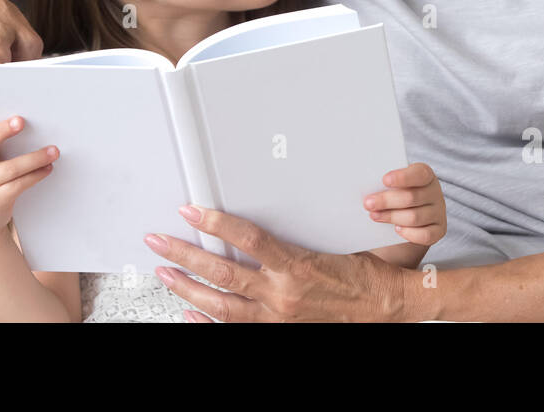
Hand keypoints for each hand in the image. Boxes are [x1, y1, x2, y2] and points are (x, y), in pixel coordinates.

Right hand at [0, 115, 56, 236]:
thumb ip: (1, 148)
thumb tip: (35, 129)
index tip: (18, 118)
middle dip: (3, 131)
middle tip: (22, 122)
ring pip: (10, 168)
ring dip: (34, 158)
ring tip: (53, 152)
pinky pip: (18, 185)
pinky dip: (36, 175)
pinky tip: (47, 169)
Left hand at [144, 206, 415, 321]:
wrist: (384, 307)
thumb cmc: (363, 273)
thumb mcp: (331, 244)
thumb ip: (291, 236)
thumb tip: (257, 216)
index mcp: (297, 267)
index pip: (247, 239)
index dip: (215, 224)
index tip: (191, 210)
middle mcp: (282, 296)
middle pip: (222, 273)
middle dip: (184, 254)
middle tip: (158, 240)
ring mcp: (276, 318)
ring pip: (219, 304)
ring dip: (186, 288)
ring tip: (164, 272)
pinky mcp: (277, 332)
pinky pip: (233, 329)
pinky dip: (206, 321)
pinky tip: (188, 312)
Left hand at [363, 161, 446, 246]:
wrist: (405, 217)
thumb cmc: (395, 195)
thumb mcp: (392, 185)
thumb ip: (384, 183)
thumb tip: (365, 185)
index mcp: (425, 175)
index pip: (419, 174)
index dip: (402, 177)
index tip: (384, 180)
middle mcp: (435, 193)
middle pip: (412, 197)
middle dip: (387, 200)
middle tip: (368, 203)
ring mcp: (438, 212)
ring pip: (415, 217)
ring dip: (391, 217)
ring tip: (374, 215)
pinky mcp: (439, 230)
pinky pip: (425, 235)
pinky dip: (409, 233)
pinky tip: (396, 229)